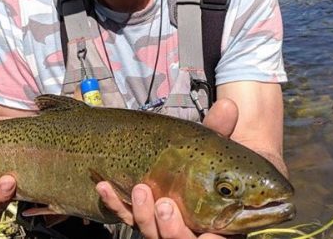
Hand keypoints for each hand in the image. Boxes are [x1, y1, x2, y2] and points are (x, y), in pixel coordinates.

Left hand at [96, 99, 239, 237]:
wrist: (185, 159)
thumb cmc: (211, 158)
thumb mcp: (217, 143)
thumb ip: (222, 130)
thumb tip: (227, 106)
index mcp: (219, 222)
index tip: (209, 231)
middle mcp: (190, 229)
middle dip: (171, 228)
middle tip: (164, 205)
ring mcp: (162, 224)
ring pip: (151, 233)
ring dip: (142, 214)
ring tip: (139, 190)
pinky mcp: (140, 215)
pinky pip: (125, 216)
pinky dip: (115, 203)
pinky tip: (105, 186)